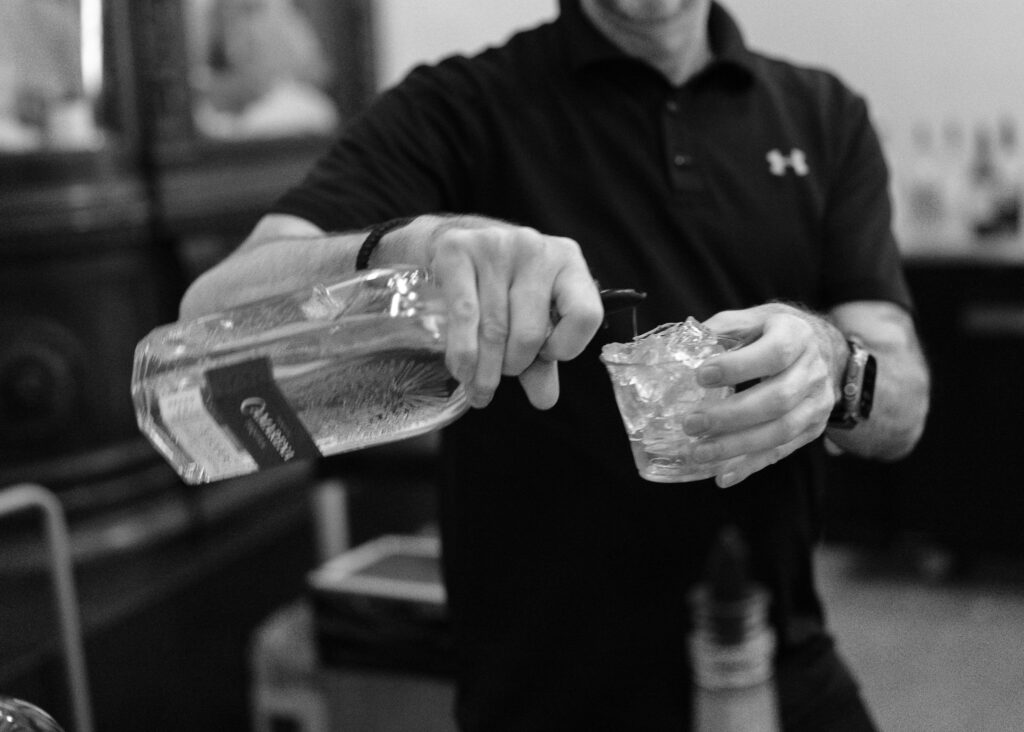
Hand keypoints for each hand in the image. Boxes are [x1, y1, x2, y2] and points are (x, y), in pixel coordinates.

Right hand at [410, 216, 603, 409]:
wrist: (455, 239)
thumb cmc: (502, 284)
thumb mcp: (531, 316)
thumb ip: (542, 358)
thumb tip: (545, 401)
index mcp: (568, 261)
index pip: (585, 314)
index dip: (566, 347)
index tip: (546, 356)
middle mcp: (536, 248)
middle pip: (531, 332)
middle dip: (514, 366)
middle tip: (500, 377)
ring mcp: (496, 245)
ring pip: (495, 328)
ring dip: (484, 369)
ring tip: (478, 387)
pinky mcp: (458, 250)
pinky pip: (464, 314)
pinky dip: (463, 351)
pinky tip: (461, 370)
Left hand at [682, 303, 844, 487]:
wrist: (820, 347)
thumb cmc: (772, 332)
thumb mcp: (750, 319)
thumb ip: (720, 329)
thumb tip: (680, 347)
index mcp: (797, 335)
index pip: (774, 353)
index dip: (738, 367)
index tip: (701, 376)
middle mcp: (813, 370)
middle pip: (778, 400)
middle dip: (731, 416)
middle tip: (691, 424)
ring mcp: (817, 403)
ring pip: (782, 431)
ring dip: (738, 446)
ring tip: (700, 451)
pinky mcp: (813, 428)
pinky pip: (782, 451)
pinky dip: (750, 465)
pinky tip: (722, 475)